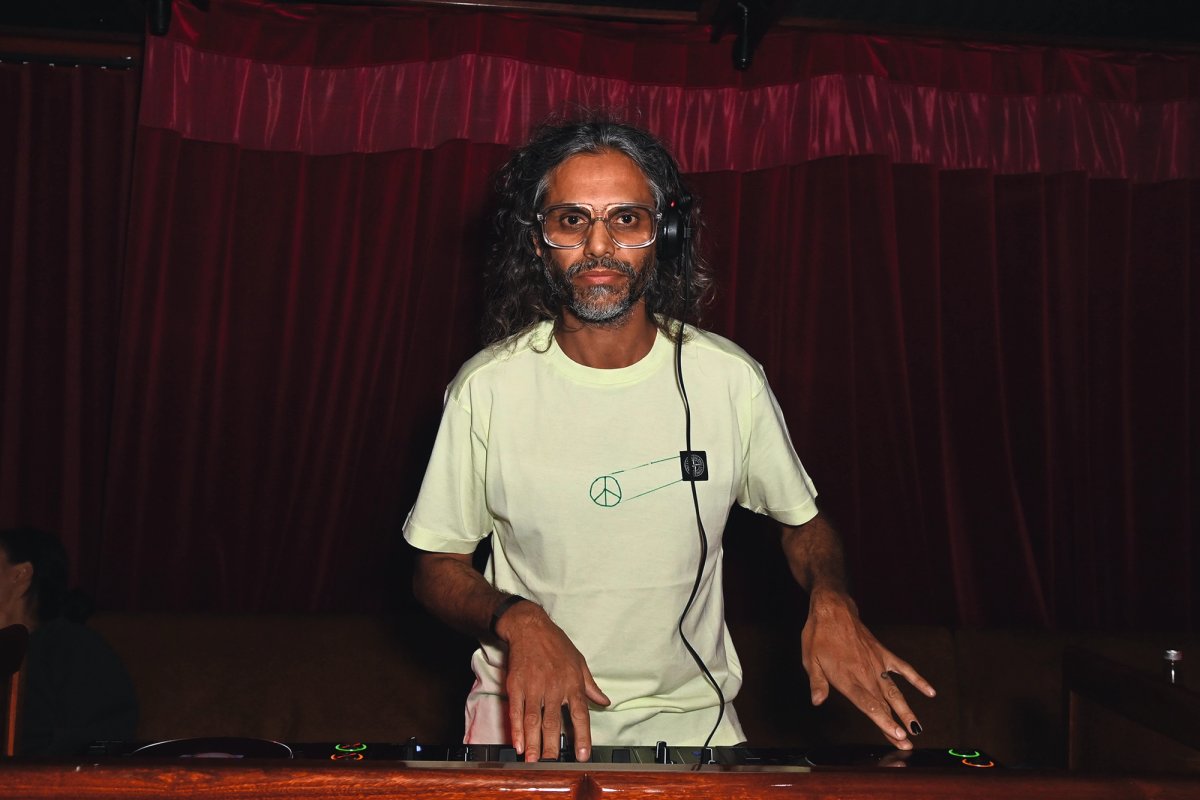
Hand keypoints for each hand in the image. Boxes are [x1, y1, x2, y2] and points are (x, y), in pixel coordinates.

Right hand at [496, 601, 610, 761]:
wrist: (529, 627)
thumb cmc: (556, 644)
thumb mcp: (579, 662)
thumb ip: (591, 686)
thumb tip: (605, 702)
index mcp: (572, 683)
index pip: (580, 714)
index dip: (582, 736)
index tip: (583, 755)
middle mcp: (553, 687)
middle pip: (554, 722)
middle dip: (553, 746)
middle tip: (552, 764)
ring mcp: (533, 686)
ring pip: (534, 719)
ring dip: (533, 742)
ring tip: (533, 760)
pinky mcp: (516, 685)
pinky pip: (516, 711)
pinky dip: (516, 728)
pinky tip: (518, 743)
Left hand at [801, 587, 935, 749]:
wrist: (833, 609)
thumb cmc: (818, 635)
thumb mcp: (809, 659)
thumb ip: (817, 682)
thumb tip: (817, 701)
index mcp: (848, 678)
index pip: (868, 706)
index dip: (883, 722)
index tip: (897, 736)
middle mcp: (866, 674)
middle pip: (883, 705)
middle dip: (896, 726)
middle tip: (908, 745)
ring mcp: (877, 664)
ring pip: (895, 692)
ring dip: (907, 711)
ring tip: (918, 729)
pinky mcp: (883, 654)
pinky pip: (904, 668)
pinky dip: (917, 680)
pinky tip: (930, 692)